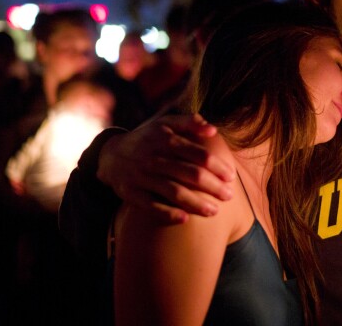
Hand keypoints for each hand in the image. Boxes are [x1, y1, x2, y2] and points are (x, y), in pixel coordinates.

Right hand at [97, 113, 235, 223]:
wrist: (110, 155)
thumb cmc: (148, 139)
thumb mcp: (165, 124)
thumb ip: (190, 122)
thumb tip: (213, 130)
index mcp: (165, 139)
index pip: (197, 154)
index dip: (217, 166)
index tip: (231, 176)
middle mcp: (153, 157)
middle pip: (189, 174)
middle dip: (213, 186)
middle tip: (229, 196)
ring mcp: (141, 176)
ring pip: (173, 191)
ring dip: (196, 203)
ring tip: (214, 211)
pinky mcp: (131, 193)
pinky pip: (151, 206)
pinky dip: (168, 213)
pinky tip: (185, 219)